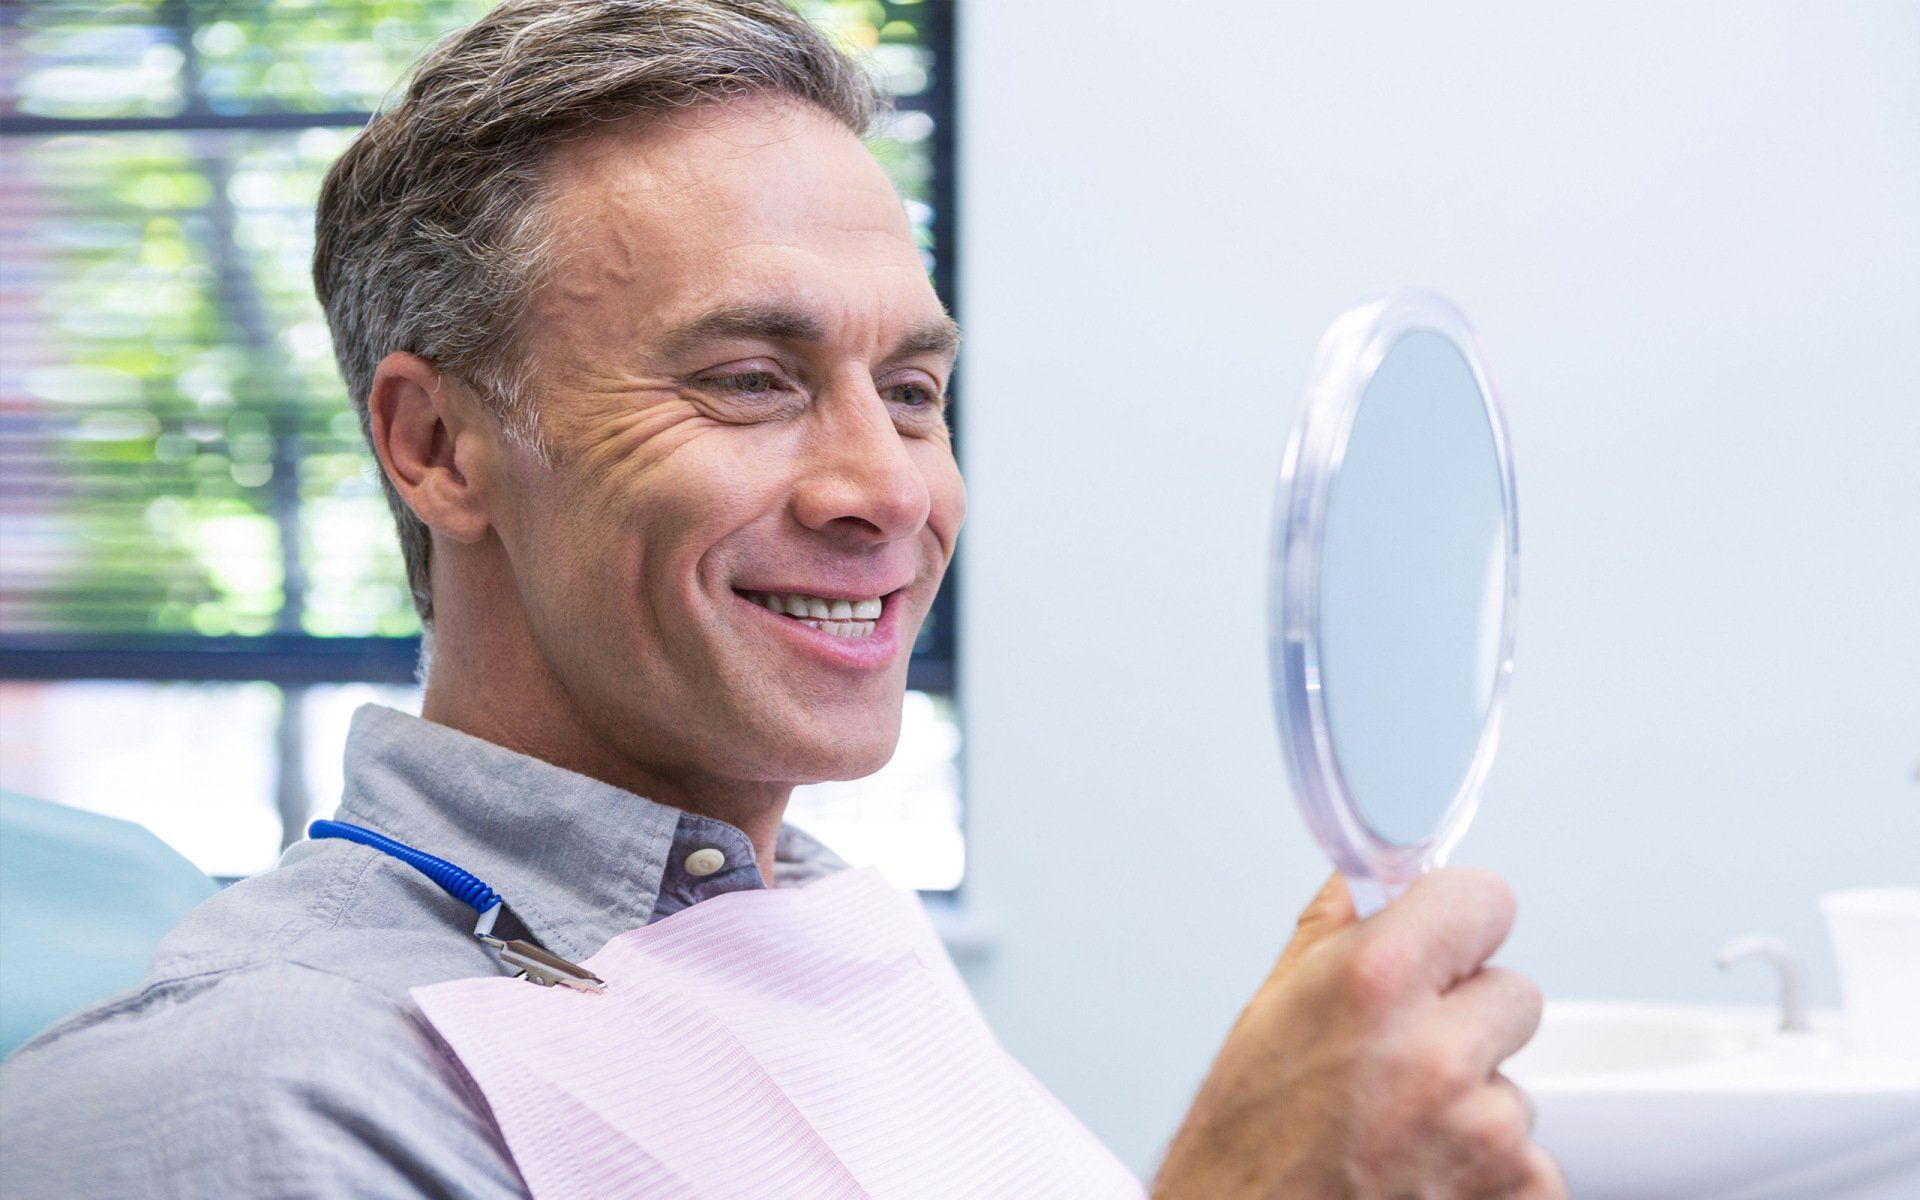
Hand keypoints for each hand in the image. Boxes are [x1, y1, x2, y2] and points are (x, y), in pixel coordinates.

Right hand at [1152, 870, 1565, 1198]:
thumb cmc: (1242, 1149)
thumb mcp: (1266, 1015)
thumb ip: (1335, 932)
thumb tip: (1374, 878)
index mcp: (1377, 983)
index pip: (1485, 899)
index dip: (1458, 921)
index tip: (1443, 941)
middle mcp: (1438, 1054)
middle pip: (1515, 993)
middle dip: (1466, 1020)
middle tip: (1402, 1059)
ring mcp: (1485, 1133)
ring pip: (1515, 1087)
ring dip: (1473, 1107)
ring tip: (1395, 1136)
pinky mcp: (1517, 1193)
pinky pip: (1531, 1163)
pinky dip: (1488, 1175)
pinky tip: (1421, 1179)